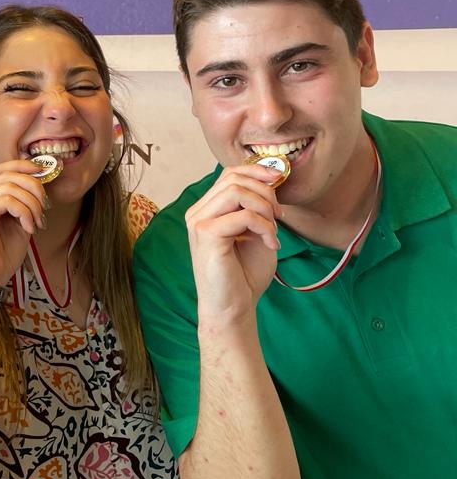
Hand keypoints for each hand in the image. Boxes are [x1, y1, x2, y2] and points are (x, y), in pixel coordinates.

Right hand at [0, 160, 46, 285]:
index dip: (24, 165)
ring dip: (32, 203)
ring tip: (38, 222)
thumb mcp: (21, 225)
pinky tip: (28, 228)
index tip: (43, 171)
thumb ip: (26, 205)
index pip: (3, 169)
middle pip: (8, 173)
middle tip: (45, 206)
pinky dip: (24, 212)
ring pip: (10, 185)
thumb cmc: (3, 255)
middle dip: (33, 185)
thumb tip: (41, 187)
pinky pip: (7, 200)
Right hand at [185, 163, 283, 326]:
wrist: (233, 308)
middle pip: (233, 179)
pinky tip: (271, 244)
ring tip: (274, 230)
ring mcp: (199, 223)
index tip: (279, 180)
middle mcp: (197, 213)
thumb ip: (255, 208)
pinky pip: (243, 215)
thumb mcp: (254, 233)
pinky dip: (265, 226)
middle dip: (265, 192)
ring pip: (237, 191)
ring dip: (265, 208)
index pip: (228, 174)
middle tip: (280, 216)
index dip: (256, 170)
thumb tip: (270, 181)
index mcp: (206, 210)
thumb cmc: (243, 274)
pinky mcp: (207, 235)